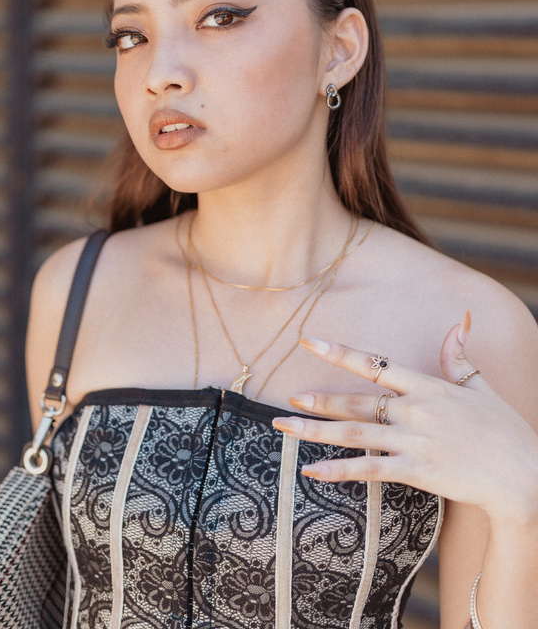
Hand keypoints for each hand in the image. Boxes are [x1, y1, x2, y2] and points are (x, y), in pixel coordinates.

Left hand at [272, 314, 537, 522]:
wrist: (525, 475)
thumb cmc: (505, 429)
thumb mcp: (481, 386)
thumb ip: (459, 356)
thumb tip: (460, 319)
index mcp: (428, 386)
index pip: (375, 363)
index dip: (340, 352)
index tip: (310, 341)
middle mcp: (415, 410)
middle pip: (356, 401)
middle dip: (319, 399)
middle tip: (288, 397)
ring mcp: (414, 441)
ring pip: (353, 434)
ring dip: (315, 431)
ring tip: (283, 427)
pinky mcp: (417, 471)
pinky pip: (369, 470)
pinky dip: (338, 471)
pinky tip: (311, 472)